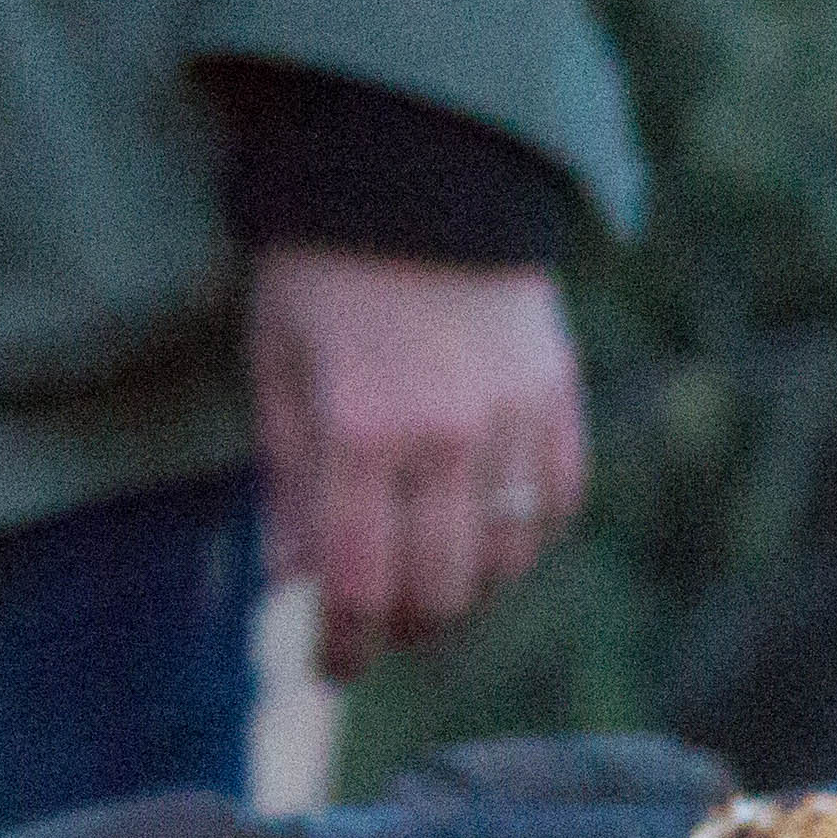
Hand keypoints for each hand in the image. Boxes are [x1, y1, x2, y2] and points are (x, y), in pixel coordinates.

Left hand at [246, 246, 588, 677]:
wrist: (420, 171)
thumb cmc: (324, 268)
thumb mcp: (277, 365)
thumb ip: (287, 479)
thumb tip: (295, 580)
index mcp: (359, 430)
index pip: (356, 581)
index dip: (343, 643)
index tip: (330, 667)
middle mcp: (446, 437)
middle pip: (440, 590)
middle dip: (403, 629)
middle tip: (378, 633)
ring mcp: (514, 420)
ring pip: (505, 561)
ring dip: (467, 592)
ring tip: (433, 586)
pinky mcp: (560, 399)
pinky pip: (556, 506)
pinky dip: (524, 540)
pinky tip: (490, 537)